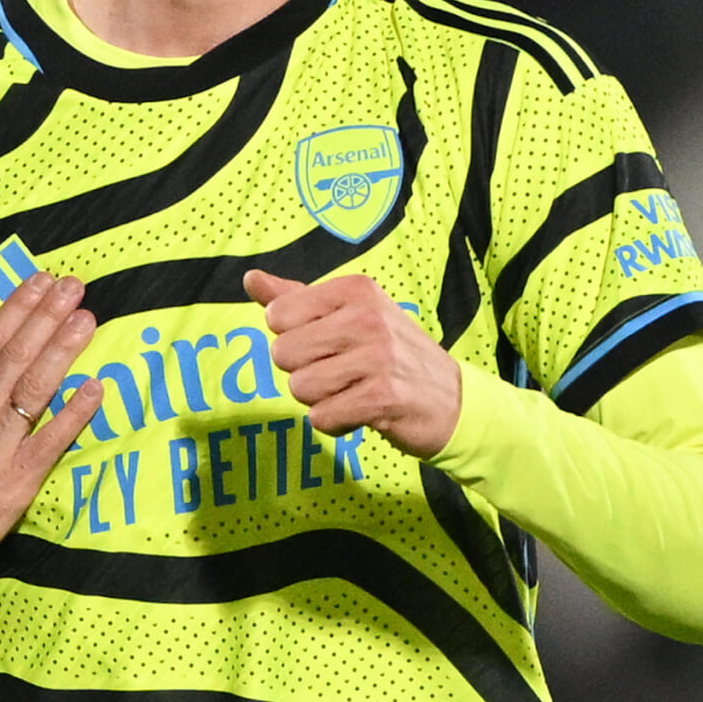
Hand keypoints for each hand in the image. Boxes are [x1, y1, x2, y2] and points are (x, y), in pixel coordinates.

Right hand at [0, 273, 102, 560]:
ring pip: (35, 389)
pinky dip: (74, 414)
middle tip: (73, 286)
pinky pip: (52, 441)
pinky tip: (96, 388)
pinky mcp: (21, 478)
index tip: (40, 282)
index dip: (17, 310)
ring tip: (86, 320)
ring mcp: (2, 444)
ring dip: (62, 352)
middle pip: (18, 356)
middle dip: (46, 318)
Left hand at [243, 269, 460, 456]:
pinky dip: (335, 423)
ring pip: (300, 387)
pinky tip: (361, 412)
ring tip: (353, 391)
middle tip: (341, 372)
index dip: (293, 338)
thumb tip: (250, 279)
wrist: (451, 399)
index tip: (328, 344)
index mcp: (355, 290)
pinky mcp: (384, 398)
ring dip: (320, 400)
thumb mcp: (348, 314)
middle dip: (304, 372)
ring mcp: (379, 357)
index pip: (277, 315)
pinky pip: (321, 417)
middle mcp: (368, 317)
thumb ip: (295, 298)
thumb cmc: (390, 354)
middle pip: (283, 354)